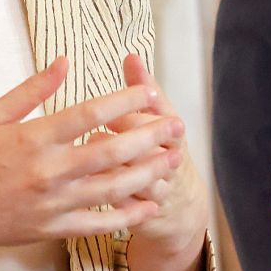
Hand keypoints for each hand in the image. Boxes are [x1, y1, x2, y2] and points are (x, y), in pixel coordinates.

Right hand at [0, 56, 181, 251]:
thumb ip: (33, 89)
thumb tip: (64, 61)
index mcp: (34, 138)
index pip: (89, 114)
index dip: (125, 101)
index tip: (150, 91)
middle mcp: (48, 171)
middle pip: (111, 151)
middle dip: (149, 137)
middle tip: (177, 126)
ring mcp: (53, 203)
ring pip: (112, 188)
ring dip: (148, 173)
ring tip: (173, 159)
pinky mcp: (53, 229)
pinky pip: (98, 224)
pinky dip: (127, 215)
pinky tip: (149, 205)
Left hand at [109, 54, 207, 252]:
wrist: (183, 209)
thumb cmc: (163, 151)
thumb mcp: (161, 120)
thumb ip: (144, 89)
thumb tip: (131, 55)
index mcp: (175, 133)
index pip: (162, 117)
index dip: (137, 110)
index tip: (114, 106)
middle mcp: (171, 161)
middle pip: (151, 145)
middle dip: (125, 136)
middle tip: (98, 129)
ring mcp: (160, 189)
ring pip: (138, 178)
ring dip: (114, 166)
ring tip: (90, 155)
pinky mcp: (145, 215)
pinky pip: (126, 206)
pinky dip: (109, 195)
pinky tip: (87, 185)